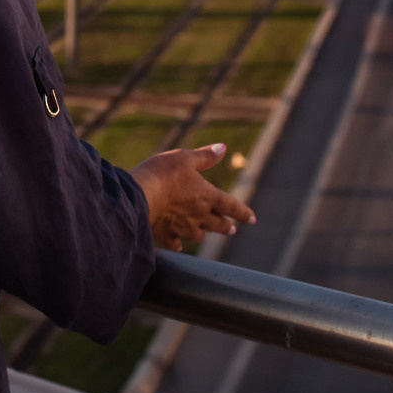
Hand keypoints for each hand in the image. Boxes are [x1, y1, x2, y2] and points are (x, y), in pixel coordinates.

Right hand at [133, 144, 255, 251]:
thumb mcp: (184, 158)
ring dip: (203, 234)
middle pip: (218, 225)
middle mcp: (199, 215)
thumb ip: (204, 156)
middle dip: (226, 227)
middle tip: (231, 229)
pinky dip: (178, 244)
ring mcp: (183, 227)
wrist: (139, 196)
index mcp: (207, 196)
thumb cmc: (162, 173)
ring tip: (203, 234)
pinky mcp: (166, 234)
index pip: (231, 206)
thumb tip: (223, 148)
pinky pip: (175, 243)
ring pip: (199, 235)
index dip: (243, 212)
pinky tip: (177, 245)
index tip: (252, 219)